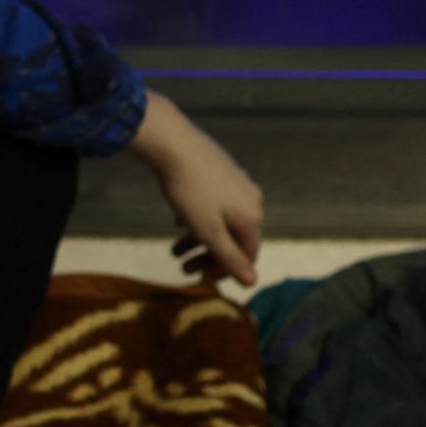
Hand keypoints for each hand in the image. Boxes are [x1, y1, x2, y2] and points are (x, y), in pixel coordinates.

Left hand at [129, 92, 264, 287]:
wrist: (172, 143)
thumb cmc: (190, 191)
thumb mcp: (208, 232)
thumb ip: (230, 258)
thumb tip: (253, 283)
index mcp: (253, 216)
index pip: (246, 256)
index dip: (222, 271)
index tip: (198, 277)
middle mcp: (251, 198)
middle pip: (233, 239)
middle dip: (207, 255)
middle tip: (182, 265)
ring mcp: (237, 182)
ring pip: (220, 221)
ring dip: (198, 239)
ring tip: (174, 249)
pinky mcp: (220, 171)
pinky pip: (213, 204)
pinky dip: (197, 218)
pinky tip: (178, 220)